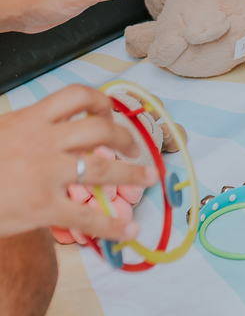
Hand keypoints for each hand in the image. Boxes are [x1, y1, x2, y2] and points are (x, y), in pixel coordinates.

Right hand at [0, 85, 156, 239]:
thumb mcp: (0, 133)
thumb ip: (28, 128)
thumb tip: (55, 125)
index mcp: (29, 119)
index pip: (76, 96)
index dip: (101, 102)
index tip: (109, 114)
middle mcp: (42, 142)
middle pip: (99, 129)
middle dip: (125, 138)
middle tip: (135, 149)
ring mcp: (44, 174)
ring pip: (101, 169)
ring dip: (132, 174)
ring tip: (149, 178)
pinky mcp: (41, 207)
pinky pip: (86, 216)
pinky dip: (112, 224)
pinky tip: (128, 229)